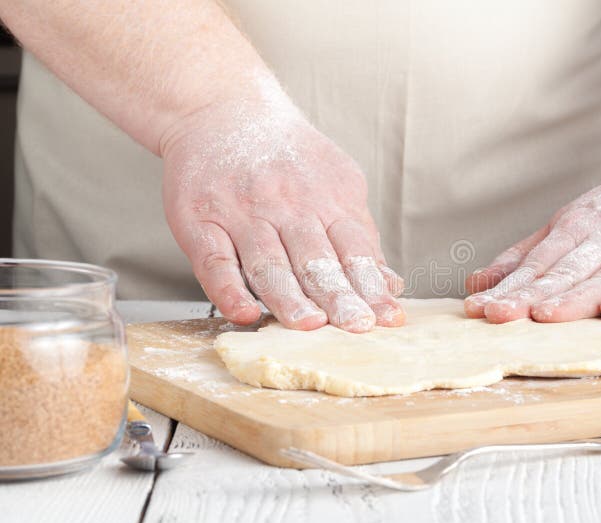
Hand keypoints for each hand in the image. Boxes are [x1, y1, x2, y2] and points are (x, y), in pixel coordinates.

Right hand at [160, 82, 403, 330]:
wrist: (223, 107)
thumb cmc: (286, 156)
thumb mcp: (336, 182)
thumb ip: (360, 235)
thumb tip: (390, 284)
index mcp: (327, 199)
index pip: (354, 250)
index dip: (371, 287)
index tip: (387, 318)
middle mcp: (287, 206)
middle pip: (316, 260)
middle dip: (338, 297)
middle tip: (355, 327)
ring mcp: (242, 213)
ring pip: (268, 263)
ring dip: (289, 297)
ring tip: (308, 324)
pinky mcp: (200, 220)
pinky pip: (214, 260)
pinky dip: (227, 288)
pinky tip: (243, 311)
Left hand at [464, 145, 600, 322]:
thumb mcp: (574, 222)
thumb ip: (528, 255)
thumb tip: (477, 284)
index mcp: (581, 224)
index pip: (540, 263)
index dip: (509, 288)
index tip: (479, 309)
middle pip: (569, 270)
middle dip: (532, 295)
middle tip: (499, 316)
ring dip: (575, 297)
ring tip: (545, 316)